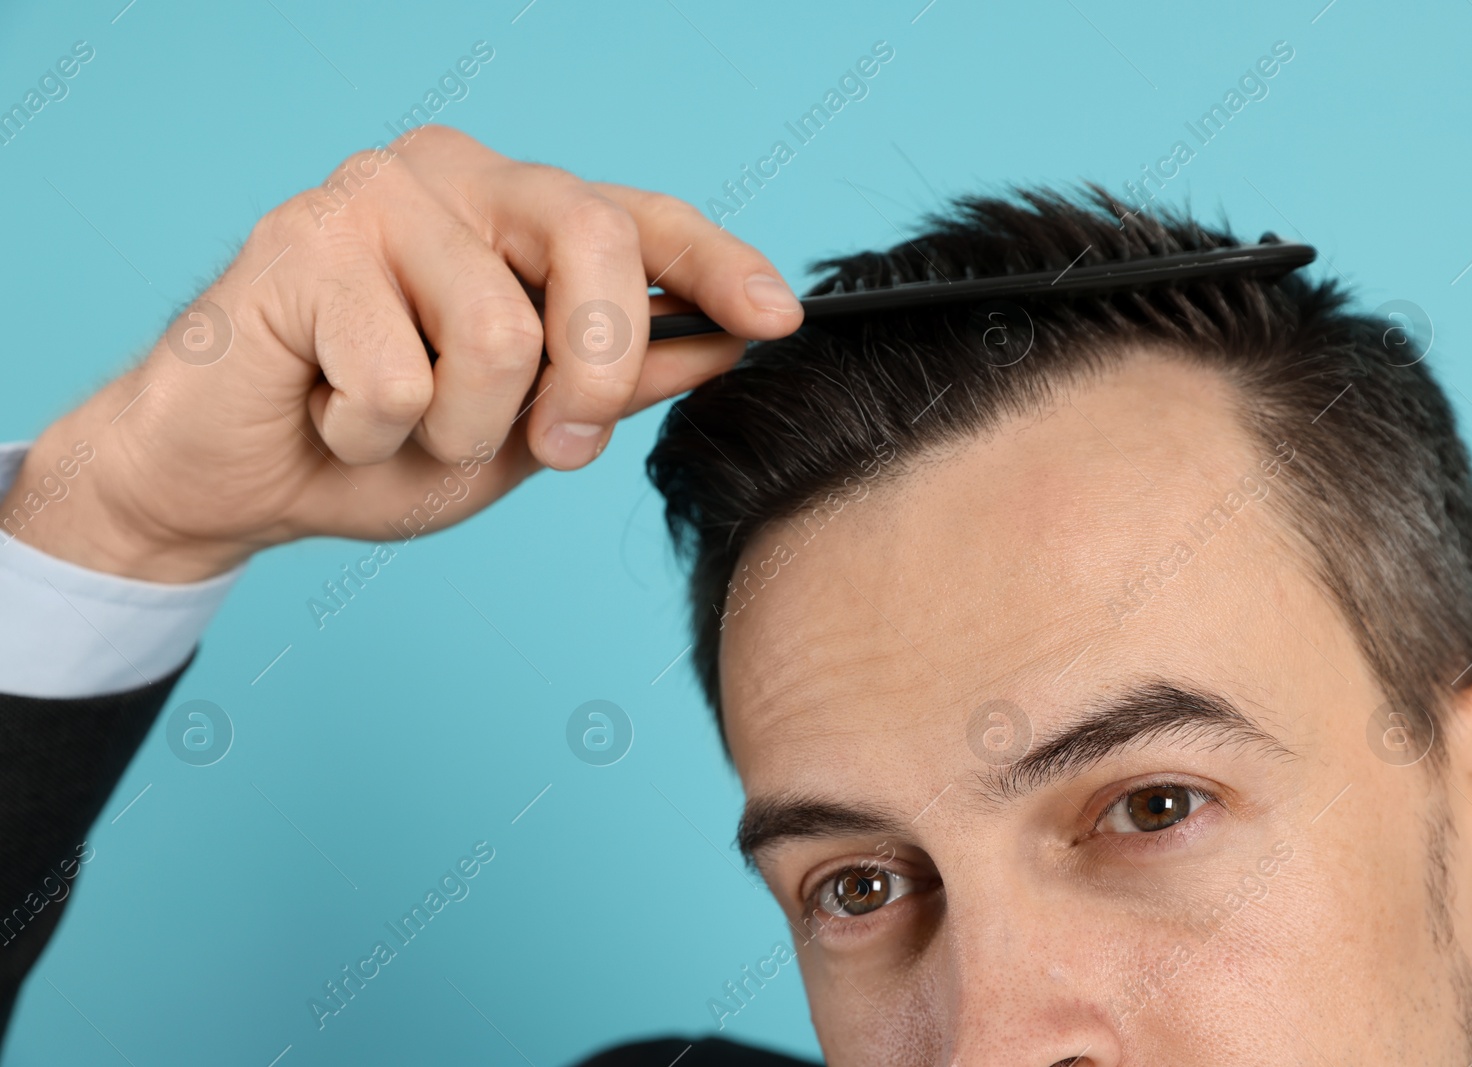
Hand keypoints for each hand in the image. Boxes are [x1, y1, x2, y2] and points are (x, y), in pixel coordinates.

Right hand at [0, 125, 802, 581]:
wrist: (239, 482)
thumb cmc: (382, 444)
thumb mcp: (527, 428)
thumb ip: (618, 381)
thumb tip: (726, 343)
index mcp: (514, 210)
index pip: (638, 217)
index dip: (717, 264)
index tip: (778, 317)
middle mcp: (453, 176)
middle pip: (592, 244)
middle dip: (592, 378)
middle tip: (554, 447)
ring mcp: (374, 194)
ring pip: (498, 335)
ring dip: (459, 431)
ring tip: (399, 425)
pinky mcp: (298, 240)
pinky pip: (396, 380)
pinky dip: (371, 438)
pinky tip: (329, 414)